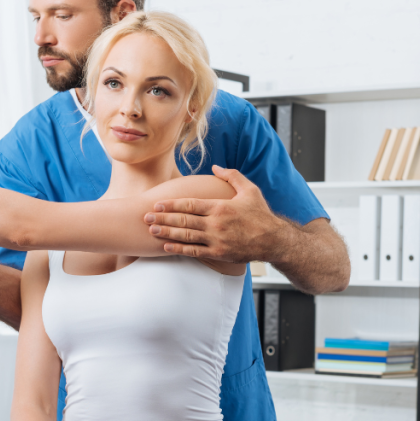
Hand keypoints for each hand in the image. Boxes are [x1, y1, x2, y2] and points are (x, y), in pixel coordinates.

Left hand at [144, 165, 287, 261]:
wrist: (274, 240)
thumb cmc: (261, 214)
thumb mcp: (250, 190)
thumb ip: (231, 176)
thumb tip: (215, 167)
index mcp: (220, 207)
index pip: (190, 204)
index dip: (171, 204)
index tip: (157, 203)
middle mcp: (216, 224)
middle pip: (183, 220)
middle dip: (163, 218)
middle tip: (146, 216)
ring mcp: (216, 240)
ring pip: (185, 236)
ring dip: (166, 232)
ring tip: (151, 229)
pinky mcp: (218, 254)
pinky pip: (194, 251)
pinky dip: (178, 249)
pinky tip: (166, 246)